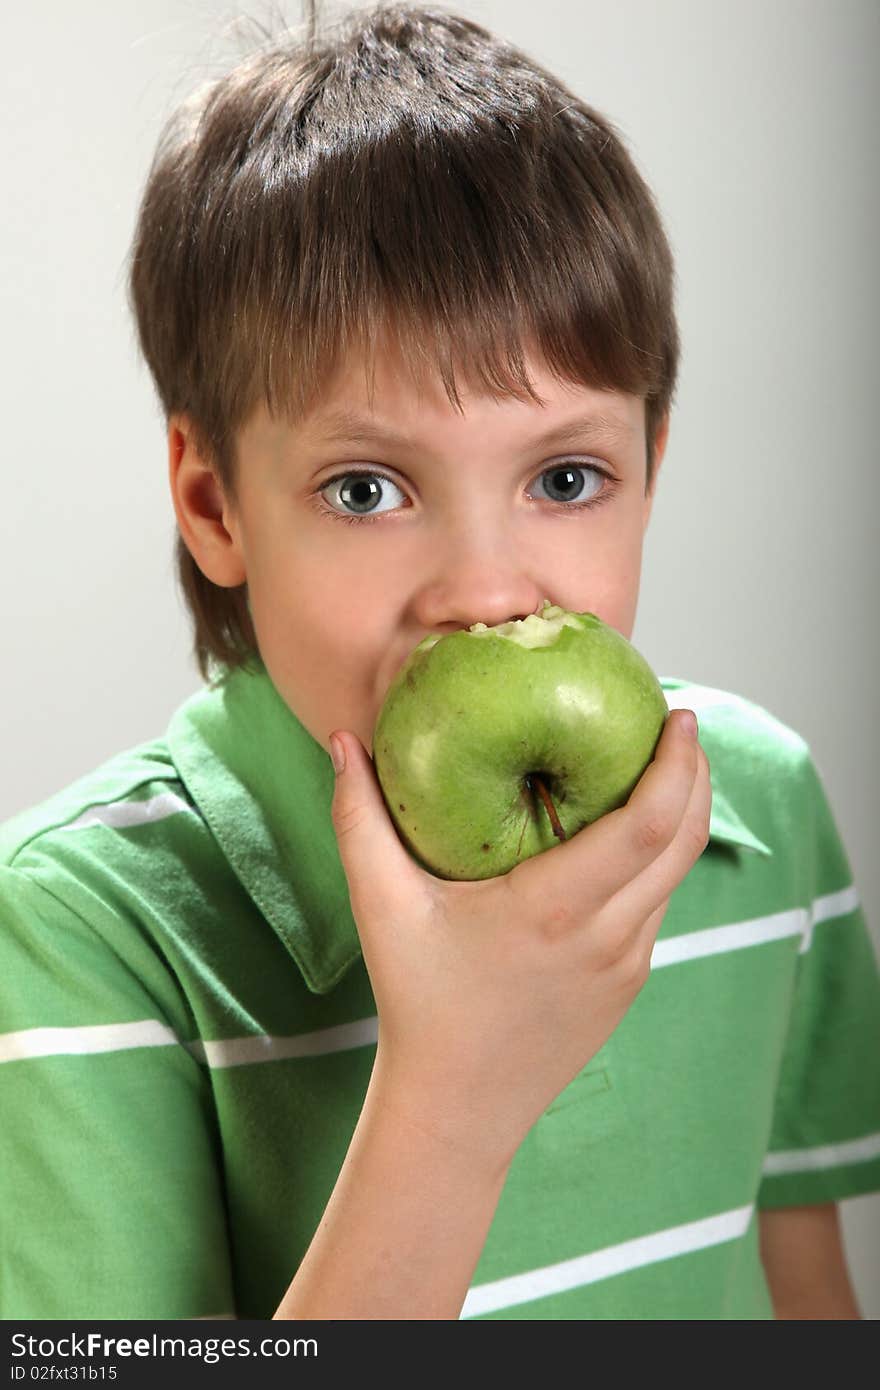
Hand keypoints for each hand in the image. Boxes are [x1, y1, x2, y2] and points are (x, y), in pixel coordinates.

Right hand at [329, 710, 710, 1170]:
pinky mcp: (629, 981)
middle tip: (679, 719)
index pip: (646, 827)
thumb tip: (344, 739)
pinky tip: (635, 829)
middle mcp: (607, 936)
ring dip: (684, 813)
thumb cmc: (417, 1001)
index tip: (679, 716)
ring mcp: (627, 963)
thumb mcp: (381, 907)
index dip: (678, 767)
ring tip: (668, 762)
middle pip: (684, 841)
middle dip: (696, 773)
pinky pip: (657, 903)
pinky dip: (660, 856)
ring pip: (678, 874)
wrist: (459, 1106)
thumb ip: (359, 818)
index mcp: (556, 910)